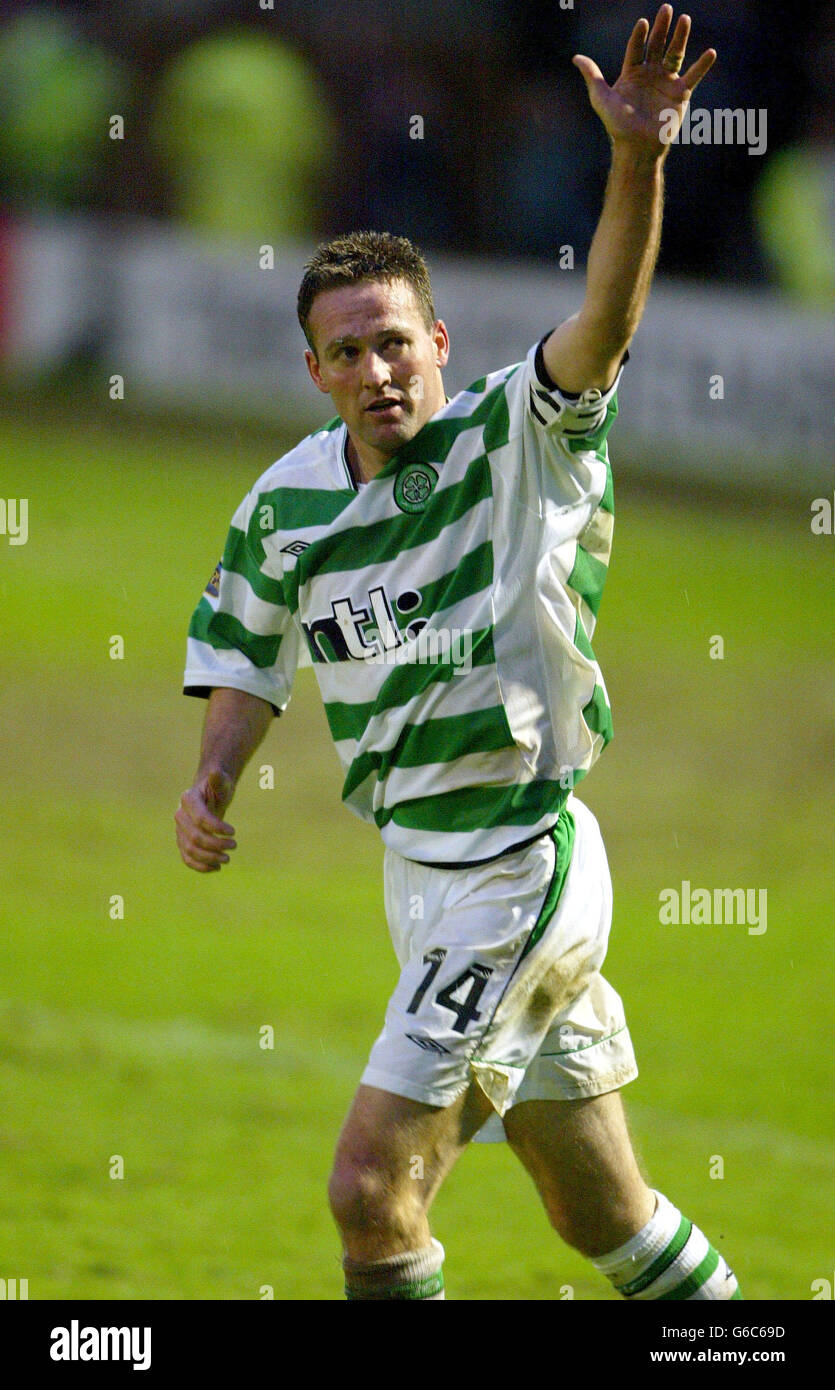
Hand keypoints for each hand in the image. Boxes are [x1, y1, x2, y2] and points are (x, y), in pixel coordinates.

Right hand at [175, 769, 236, 872]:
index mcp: (188, 799)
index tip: (233, 832)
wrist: (209, 795)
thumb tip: (215, 771)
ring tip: (227, 859)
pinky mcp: (182, 842)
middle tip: (234, 846)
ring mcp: (179, 830)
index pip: (200, 818)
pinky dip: (200, 866)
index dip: (216, 827)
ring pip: (189, 850)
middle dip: (215, 845)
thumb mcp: (222, 781)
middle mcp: (180, 815)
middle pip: (195, 837)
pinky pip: (187, 858)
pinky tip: (217, 868)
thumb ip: (218, 779)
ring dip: (209, 858)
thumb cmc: (218, 787)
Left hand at [573, 5, 715, 157]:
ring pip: (675, 54)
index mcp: (632, 74)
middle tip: (666, 9)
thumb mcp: (601, 98)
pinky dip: (703, 65)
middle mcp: (650, 74)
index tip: (643, 23)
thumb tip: (576, 57)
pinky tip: (711, 53)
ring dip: (680, 37)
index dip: (639, 36)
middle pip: (657, 45)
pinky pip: (693, 76)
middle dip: (662, 28)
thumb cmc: (618, 126)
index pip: (636, 48)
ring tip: (685, 19)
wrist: (638, 147)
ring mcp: (666, 82)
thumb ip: (592, 76)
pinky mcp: (680, 94)